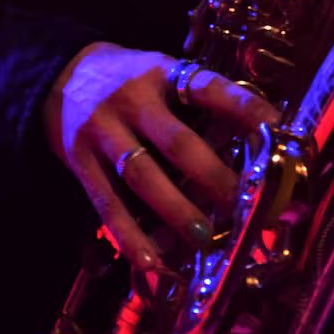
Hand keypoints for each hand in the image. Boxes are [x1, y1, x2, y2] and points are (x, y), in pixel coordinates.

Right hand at [42, 43, 277, 270]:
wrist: (57, 75)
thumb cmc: (127, 78)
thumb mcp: (159, 71)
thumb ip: (194, 98)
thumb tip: (251, 135)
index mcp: (160, 72)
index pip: (207, 87)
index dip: (242, 105)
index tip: (276, 128)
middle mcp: (132, 99)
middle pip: (177, 142)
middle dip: (213, 176)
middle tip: (244, 205)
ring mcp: (103, 131)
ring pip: (143, 177)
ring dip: (176, 210)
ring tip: (206, 238)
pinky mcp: (79, 161)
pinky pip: (106, 203)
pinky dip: (129, 234)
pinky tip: (151, 261)